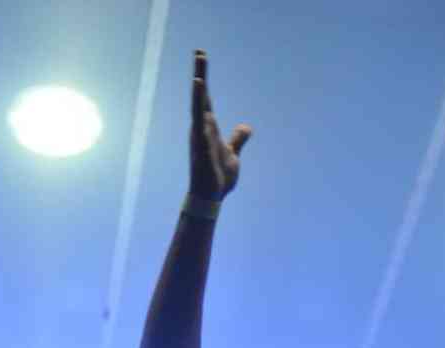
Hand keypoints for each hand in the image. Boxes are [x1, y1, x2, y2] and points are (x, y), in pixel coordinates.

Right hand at [190, 50, 251, 199]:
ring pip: (198, 109)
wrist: (212, 197)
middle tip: (200, 52)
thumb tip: (246, 126)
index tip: (202, 59)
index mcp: (208, 128)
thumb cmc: (218, 176)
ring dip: (199, 91)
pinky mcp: (202, 149)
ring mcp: (200, 137)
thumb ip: (238, 138)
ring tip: (200, 71)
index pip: (207, 99)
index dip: (204, 80)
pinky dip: (200, 112)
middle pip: (200, 97)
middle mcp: (201, 128)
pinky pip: (201, 128)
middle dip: (200, 74)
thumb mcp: (233, 154)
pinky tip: (201, 100)